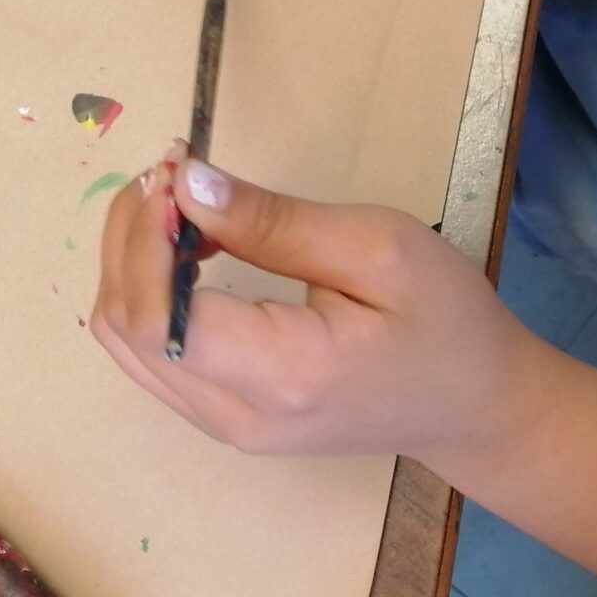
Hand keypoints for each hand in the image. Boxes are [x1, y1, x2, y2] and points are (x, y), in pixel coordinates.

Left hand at [89, 148, 552, 468]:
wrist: (473, 406)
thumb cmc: (444, 319)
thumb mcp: (379, 247)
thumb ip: (277, 222)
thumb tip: (188, 186)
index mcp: (282, 374)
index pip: (156, 318)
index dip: (140, 240)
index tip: (173, 175)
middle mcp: (236, 415)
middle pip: (123, 328)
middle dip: (129, 237)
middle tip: (174, 172)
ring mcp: (224, 425)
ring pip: (125, 342)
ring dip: (133, 261)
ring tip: (180, 202)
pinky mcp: (224, 417)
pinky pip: (153, 353)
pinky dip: (151, 290)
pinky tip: (189, 247)